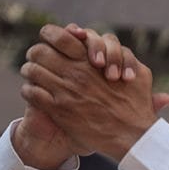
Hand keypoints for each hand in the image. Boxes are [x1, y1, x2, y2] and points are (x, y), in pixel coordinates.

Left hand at [20, 24, 168, 160]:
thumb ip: (126, 57)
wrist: (132, 135)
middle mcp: (75, 72)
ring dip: (29, 70)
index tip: (47, 38)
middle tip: (33, 56)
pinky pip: (32, 94)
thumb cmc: (138, 105)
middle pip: (40, 51)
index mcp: (91, 60)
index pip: (60, 36)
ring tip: (29, 73)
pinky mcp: (59, 111)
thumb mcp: (140, 73)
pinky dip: (28, 90)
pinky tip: (31, 91)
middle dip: (35, 52)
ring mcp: (65, 91)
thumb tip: (113, 47)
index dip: (50, 34)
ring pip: (32, 71)